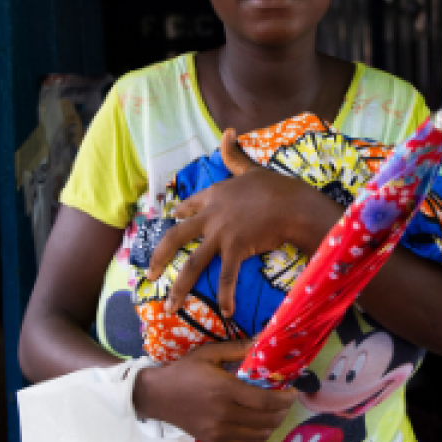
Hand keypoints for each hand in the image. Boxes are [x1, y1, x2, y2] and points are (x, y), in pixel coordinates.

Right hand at [132, 340, 297, 441]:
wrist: (157, 396)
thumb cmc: (184, 371)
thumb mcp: (210, 353)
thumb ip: (238, 349)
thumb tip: (263, 341)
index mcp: (224, 390)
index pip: (266, 401)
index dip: (285, 399)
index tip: (293, 391)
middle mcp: (224, 415)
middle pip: (267, 420)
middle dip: (283, 411)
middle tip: (285, 401)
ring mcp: (219, 432)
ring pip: (260, 436)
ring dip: (273, 425)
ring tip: (275, 412)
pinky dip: (259, 439)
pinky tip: (260, 427)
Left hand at [148, 128, 339, 315]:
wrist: (293, 203)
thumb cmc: (275, 186)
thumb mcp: (250, 167)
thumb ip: (234, 154)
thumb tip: (228, 130)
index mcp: (214, 194)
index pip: (189, 206)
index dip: (178, 214)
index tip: (170, 218)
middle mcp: (211, 214)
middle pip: (176, 237)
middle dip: (160, 257)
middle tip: (149, 274)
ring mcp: (221, 233)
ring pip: (193, 263)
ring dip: (180, 288)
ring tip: (169, 307)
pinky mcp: (236, 248)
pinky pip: (227, 276)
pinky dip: (226, 296)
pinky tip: (225, 311)